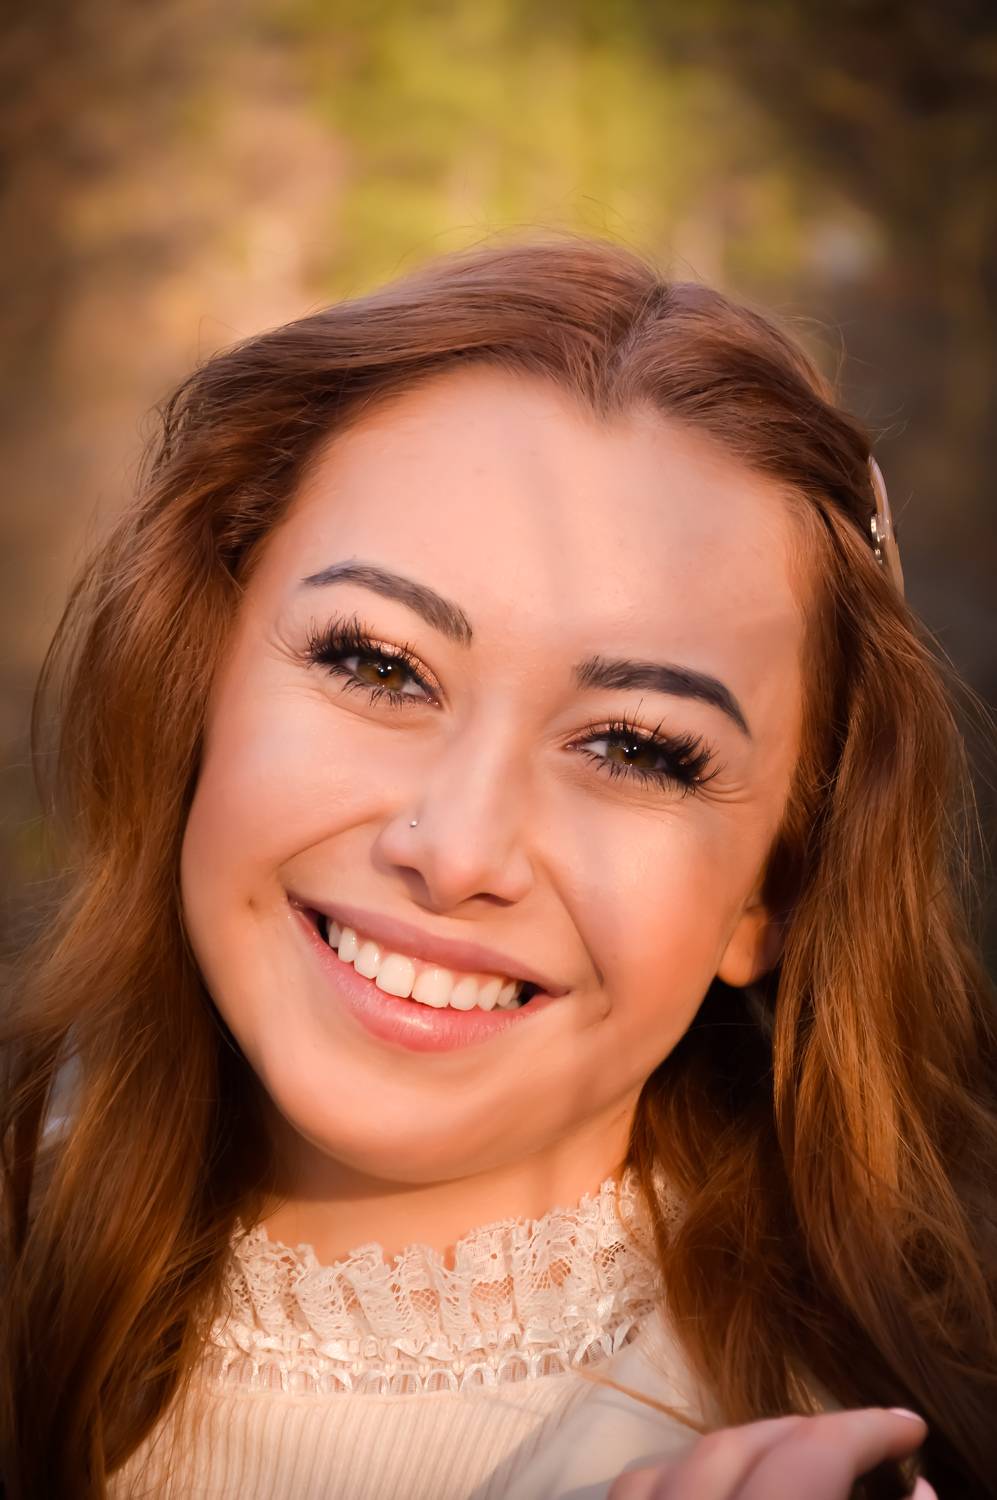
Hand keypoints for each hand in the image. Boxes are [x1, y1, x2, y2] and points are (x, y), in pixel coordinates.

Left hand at [607, 1408, 936, 1499]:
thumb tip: (918, 1491)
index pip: (809, 1459)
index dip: (866, 1432)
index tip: (908, 1430)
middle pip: (735, 1447)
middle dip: (803, 1435)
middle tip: (861, 1446)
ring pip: (668, 1463)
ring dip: (735, 1449)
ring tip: (788, 1460)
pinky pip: (631, 1494)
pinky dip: (674, 1479)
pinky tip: (708, 1491)